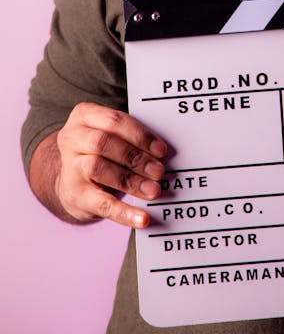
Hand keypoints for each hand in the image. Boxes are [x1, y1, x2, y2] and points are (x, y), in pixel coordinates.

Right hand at [53, 102, 168, 227]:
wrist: (74, 180)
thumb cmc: (104, 151)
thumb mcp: (113, 137)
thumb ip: (133, 138)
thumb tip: (164, 154)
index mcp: (85, 116)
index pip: (114, 121)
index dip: (140, 135)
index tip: (162, 150)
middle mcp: (72, 137)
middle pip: (104, 143)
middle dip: (135, 157)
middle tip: (159, 171)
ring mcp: (69, 166)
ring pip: (99, 168)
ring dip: (131, 181)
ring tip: (153, 190)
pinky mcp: (73, 194)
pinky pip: (100, 204)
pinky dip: (124, 212)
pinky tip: (142, 218)